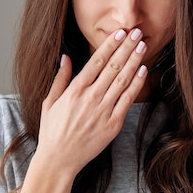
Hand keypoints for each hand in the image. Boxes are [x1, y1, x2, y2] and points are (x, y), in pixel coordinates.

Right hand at [36, 28, 147, 176]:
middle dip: (126, 47)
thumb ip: (60, 78)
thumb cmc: (52, 132)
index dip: (110, 45)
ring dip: (134, 61)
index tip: (119, 33)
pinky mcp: (113, 124)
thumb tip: (65, 57)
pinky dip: (136, 84)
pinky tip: (143, 71)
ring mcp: (103, 111)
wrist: (59, 160)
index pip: (96, 61)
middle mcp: (90, 97)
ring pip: (122, 80)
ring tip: (142, 46)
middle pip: (113, 66)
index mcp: (74, 90)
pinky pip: (127, 100)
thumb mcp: (49, 102)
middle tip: (137, 32)